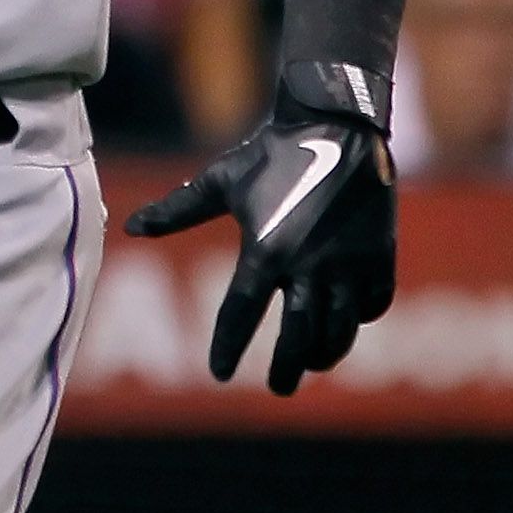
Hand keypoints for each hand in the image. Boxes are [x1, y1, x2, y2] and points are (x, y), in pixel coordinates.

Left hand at [126, 99, 396, 395]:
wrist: (337, 125)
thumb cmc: (272, 153)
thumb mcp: (220, 181)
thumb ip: (177, 210)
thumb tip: (130, 228)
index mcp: (264, 250)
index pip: (240, 313)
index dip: (228, 346)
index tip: (219, 374)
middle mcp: (309, 266)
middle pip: (298, 336)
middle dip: (287, 368)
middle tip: (278, 388)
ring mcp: (349, 265)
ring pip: (341, 329)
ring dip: (326, 352)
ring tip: (311, 364)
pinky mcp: (381, 258)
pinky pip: (372, 304)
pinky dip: (358, 321)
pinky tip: (345, 325)